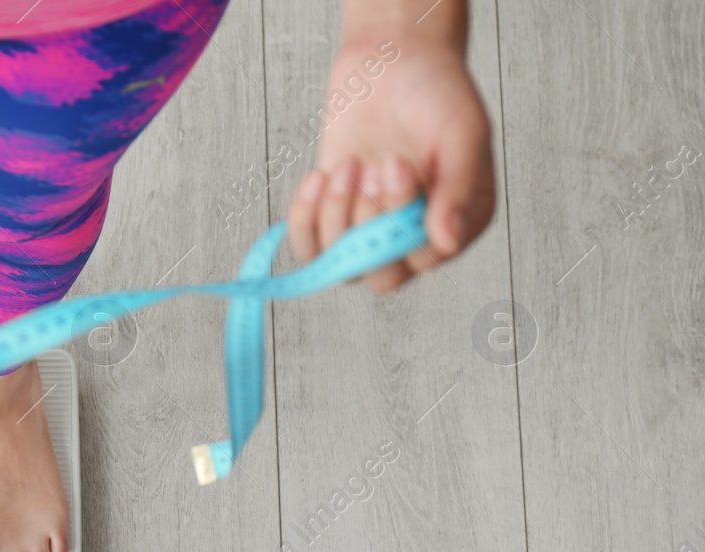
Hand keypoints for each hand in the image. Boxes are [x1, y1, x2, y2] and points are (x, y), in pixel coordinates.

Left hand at [286, 24, 494, 291]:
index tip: (397, 164)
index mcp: (461, 220)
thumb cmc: (436, 92)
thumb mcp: (461, 132)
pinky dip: (304, 219)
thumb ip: (458, 187)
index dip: (401, 220)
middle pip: (382, 276)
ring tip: (350, 163)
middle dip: (367, 224)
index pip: (426, 259)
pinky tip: (318, 176)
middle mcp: (417, 235)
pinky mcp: (334, 218)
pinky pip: (309, 249)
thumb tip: (447, 242)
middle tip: (372, 166)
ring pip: (342, 266)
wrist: (392, 60)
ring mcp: (373, 231)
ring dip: (337, 214)